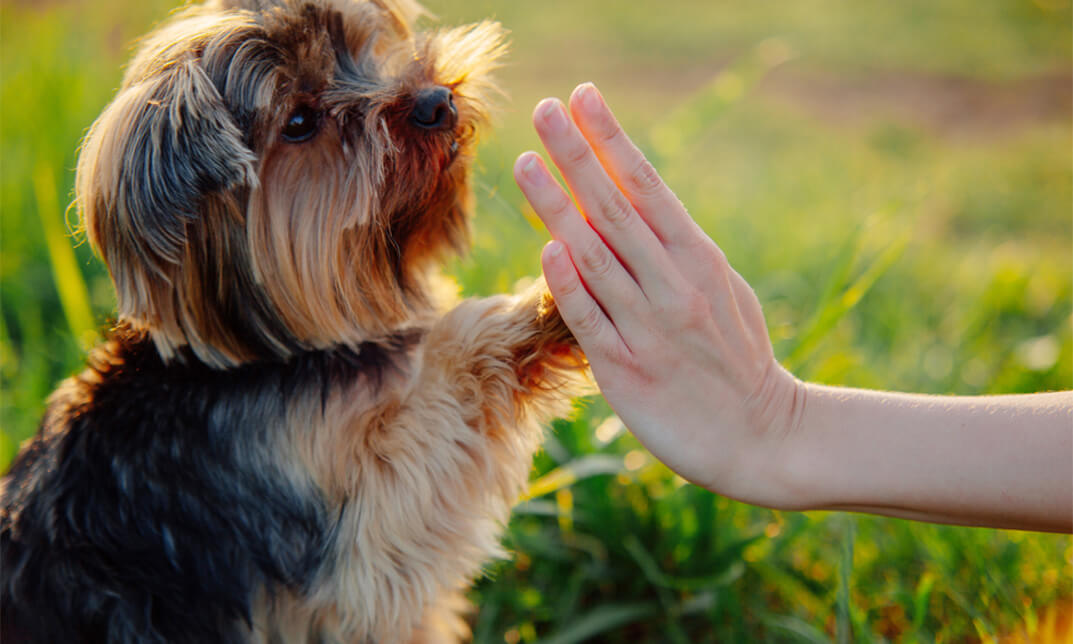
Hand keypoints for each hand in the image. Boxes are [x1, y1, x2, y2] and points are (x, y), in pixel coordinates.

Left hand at [513, 83, 803, 505]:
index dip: (612, 140)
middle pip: (616, 209)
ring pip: (596, 256)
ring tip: (525, 163)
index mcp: (701, 260)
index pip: (648, 187)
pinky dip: (570, 282)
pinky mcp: (628, 372)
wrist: (762, 438)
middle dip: (577, 155)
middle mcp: (675, 286)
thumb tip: (633, 207)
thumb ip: (679, 252)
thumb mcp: (722, 292)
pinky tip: (547, 247)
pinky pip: (592, 320)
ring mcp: (651, 328)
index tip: (583, 97)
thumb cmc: (738, 359)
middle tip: (544, 110)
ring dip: (558, 206)